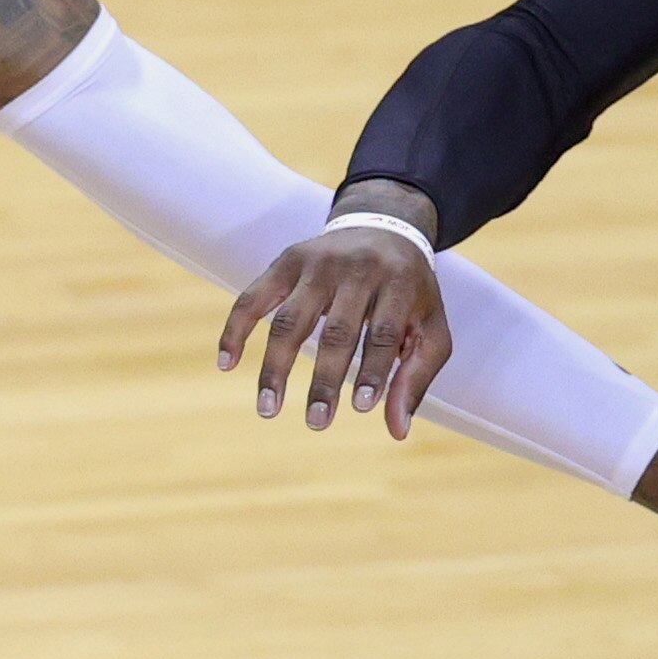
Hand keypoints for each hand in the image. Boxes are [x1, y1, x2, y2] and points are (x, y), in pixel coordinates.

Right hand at [218, 223, 452, 435]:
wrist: (384, 228)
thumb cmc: (409, 293)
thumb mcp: (429, 328)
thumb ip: (415, 377)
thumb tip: (397, 431)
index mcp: (399, 283)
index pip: (384, 332)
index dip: (373, 370)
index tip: (362, 408)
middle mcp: (356, 269)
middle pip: (337, 331)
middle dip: (325, 380)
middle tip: (316, 424)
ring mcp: (317, 263)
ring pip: (290, 319)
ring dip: (276, 367)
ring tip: (268, 409)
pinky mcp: (286, 262)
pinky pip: (253, 297)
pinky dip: (236, 328)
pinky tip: (227, 363)